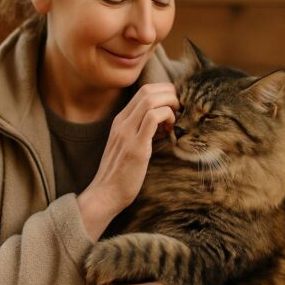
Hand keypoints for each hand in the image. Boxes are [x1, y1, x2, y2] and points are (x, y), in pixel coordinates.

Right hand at [78, 84, 178, 239]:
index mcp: (120, 121)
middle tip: (180, 111)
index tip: (174, 107)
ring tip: (176, 119)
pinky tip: (170, 130)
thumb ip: (139, 132)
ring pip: (150, 99)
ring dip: (170, 104)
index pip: (143, 91)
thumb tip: (161, 123)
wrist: (105, 194)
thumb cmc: (120, 174)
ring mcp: (127, 133)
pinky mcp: (135, 146)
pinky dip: (167, 116)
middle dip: (170, 94)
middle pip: (148, 90)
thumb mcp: (127, 146)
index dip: (163, 92)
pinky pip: (152, 118)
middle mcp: (121, 122)